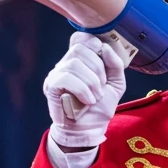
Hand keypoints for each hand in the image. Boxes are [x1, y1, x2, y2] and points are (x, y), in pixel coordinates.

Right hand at [44, 32, 126, 150]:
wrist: (89, 129)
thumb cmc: (101, 106)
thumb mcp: (116, 84)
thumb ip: (115, 65)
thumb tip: (105, 48)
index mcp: (82, 60)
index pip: (81, 38)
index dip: (93, 43)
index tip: (103, 60)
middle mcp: (67, 63)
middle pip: (80, 49)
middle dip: (97, 68)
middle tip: (102, 86)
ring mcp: (57, 73)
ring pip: (73, 63)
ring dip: (91, 82)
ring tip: (95, 97)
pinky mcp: (51, 86)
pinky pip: (65, 78)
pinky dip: (81, 89)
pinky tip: (87, 100)